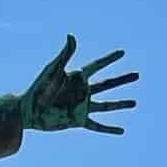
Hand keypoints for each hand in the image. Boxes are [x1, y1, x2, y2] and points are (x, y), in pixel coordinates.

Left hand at [22, 35, 137, 134]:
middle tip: (137, 75)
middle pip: (108, 84)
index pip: (98, 65)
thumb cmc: (38, 89)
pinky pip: (97, 126)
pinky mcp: (78, 121)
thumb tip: (71, 36)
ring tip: (134, 103)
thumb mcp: (53, 70)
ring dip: (121, 104)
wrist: (28, 111)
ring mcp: (81, 106)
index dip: (110, 59)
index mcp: (77, 77)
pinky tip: (122, 131)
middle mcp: (82, 91)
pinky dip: (109, 129)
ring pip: (107, 105)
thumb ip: (65, 54)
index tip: (123, 53)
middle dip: (122, 79)